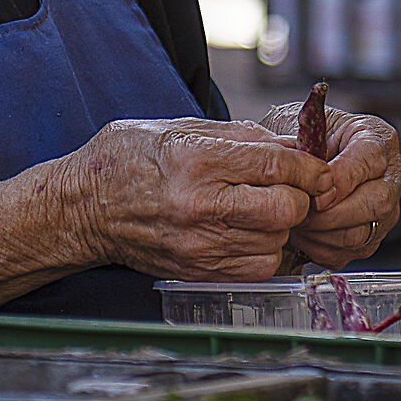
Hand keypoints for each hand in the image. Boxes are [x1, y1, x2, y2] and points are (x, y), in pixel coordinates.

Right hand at [55, 119, 333, 281]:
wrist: (83, 208)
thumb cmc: (129, 158)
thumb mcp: (181, 128)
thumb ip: (241, 137)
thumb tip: (294, 146)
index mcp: (197, 161)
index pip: (277, 166)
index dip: (309, 167)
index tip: (317, 168)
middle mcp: (199, 206)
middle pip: (286, 210)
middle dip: (300, 197)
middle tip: (290, 188)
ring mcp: (198, 245)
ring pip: (277, 242)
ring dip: (282, 226)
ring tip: (264, 210)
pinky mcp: (198, 272)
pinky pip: (257, 268)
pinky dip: (265, 250)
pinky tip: (249, 232)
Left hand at [262, 100, 400, 270]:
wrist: (308, 159)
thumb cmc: (308, 139)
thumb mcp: (305, 128)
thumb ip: (304, 145)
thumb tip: (298, 171)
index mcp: (378, 138)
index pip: (371, 159)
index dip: (342, 179)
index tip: (314, 190)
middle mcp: (392, 175)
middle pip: (376, 202)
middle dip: (331, 213)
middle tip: (301, 210)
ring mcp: (387, 211)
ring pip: (362, 233)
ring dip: (322, 233)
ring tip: (297, 220)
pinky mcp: (372, 238)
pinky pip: (348, 253)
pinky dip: (319, 248)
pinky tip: (303, 232)